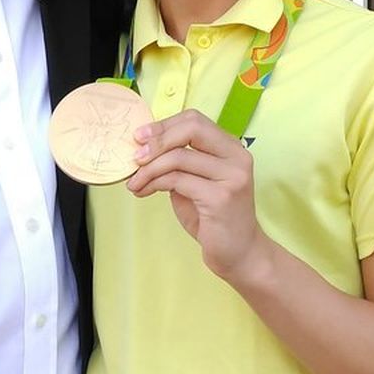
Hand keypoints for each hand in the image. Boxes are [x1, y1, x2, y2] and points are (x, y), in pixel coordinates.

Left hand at [127, 109, 265, 282]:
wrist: (239, 253)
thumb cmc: (213, 218)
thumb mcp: (194, 182)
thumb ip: (178, 163)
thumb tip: (143, 148)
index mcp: (231, 148)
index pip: (195, 120)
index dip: (164, 125)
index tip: (139, 136)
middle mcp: (236, 157)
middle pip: (191, 129)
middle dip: (157, 139)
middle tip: (135, 156)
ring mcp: (232, 176)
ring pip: (179, 157)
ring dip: (148, 168)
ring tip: (133, 183)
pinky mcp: (221, 197)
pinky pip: (177, 180)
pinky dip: (153, 182)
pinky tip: (143, 191)